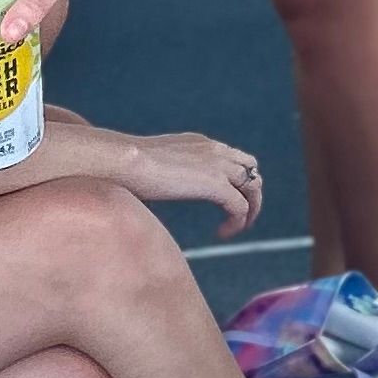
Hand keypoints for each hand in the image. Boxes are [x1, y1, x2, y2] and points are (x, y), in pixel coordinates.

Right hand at [122, 132, 261, 237]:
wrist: (123, 160)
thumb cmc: (124, 165)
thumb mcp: (152, 164)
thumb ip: (162, 172)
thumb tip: (148, 187)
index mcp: (200, 144)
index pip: (232, 157)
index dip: (235, 178)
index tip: (227, 197)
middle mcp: (214, 150)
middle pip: (250, 169)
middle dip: (250, 191)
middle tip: (242, 214)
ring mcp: (218, 166)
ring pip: (253, 186)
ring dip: (251, 208)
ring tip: (240, 227)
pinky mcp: (216, 184)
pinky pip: (240, 206)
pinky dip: (238, 221)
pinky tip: (222, 233)